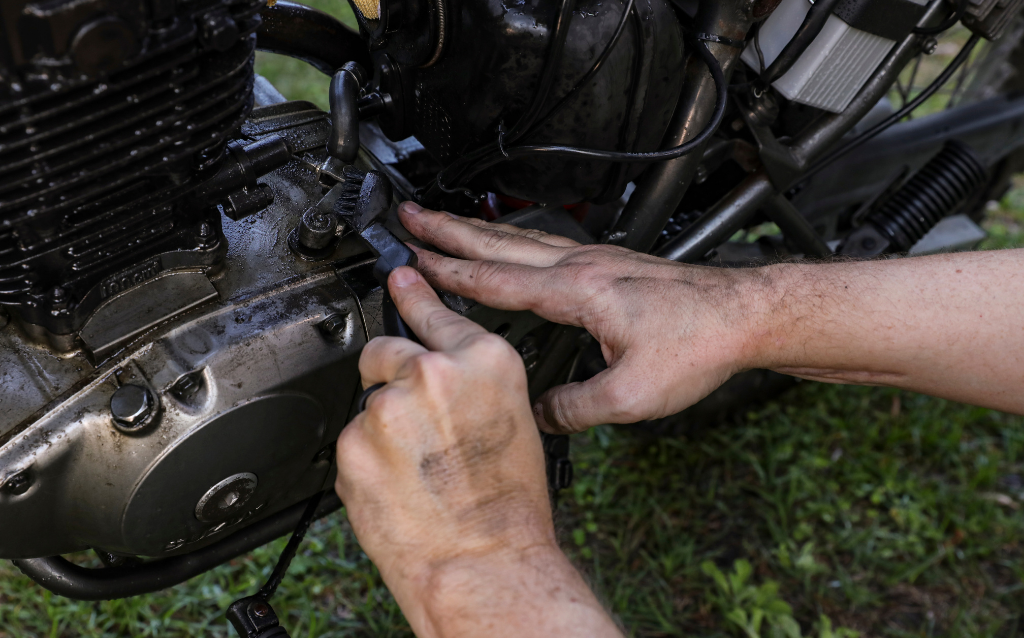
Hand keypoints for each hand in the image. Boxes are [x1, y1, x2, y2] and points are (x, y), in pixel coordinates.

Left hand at [335, 266, 621, 637]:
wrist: (485, 562)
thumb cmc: (510, 506)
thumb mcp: (514, 419)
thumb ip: (475, 383)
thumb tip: (448, 374)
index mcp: (484, 361)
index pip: (434, 311)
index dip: (412, 296)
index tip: (397, 277)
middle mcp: (433, 373)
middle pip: (387, 350)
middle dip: (392, 376)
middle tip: (414, 419)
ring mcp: (387, 408)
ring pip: (369, 402)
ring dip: (382, 426)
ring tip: (417, 467)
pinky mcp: (352, 444)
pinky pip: (353, 440)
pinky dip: (366, 459)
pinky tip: (398, 483)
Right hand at [398, 201, 768, 433]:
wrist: (744, 316)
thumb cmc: (698, 345)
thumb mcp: (630, 397)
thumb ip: (575, 408)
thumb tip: (537, 415)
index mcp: (577, 292)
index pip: (495, 280)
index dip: (447, 272)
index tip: (410, 261)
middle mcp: (582, 266)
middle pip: (499, 242)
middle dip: (447, 228)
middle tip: (408, 215)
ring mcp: (597, 259)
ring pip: (522, 237)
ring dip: (478, 228)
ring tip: (444, 220)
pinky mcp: (611, 264)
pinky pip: (547, 243)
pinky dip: (514, 238)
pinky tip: (511, 244)